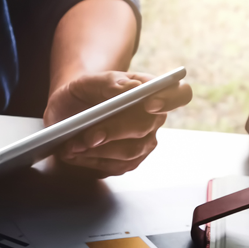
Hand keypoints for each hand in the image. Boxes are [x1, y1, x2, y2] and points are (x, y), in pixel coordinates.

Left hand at [44, 71, 192, 176]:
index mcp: (150, 90)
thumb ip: (108, 81)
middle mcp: (154, 118)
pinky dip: (93, 161)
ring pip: (131, 151)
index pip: (179, 93)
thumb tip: (128, 89)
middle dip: (115, 131)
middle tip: (89, 136)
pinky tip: (76, 154)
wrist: (69, 113)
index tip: (149, 104)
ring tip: (73, 145)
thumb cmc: (82, 94)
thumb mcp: (86, 81)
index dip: (169, 99)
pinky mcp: (130, 162)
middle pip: (146, 126)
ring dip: (99, 150)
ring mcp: (144, 142)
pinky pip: (117, 166)